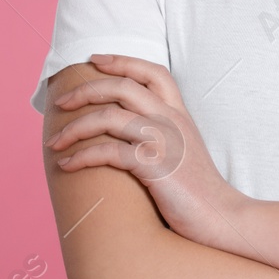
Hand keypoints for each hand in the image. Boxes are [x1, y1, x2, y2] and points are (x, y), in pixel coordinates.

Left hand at [46, 54, 248, 251]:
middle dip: (85, 90)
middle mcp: (172, 120)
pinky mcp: (155, 167)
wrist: (224, 217)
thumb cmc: (200, 191)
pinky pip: (108, 152)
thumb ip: (164, 133)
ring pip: (109, 117)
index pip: (152, 72)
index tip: (94, 60)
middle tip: (61, 102)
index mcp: (180, 114)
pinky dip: (82, 157)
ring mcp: (164, 141)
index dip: (121, 61)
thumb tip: (129, 128)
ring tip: (55, 142)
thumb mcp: (185, 150)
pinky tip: (67, 165)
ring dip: (74, 128)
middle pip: (122, 86)